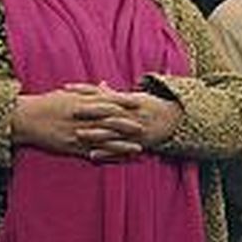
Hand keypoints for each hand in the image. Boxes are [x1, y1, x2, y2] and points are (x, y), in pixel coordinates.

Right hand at [11, 85, 147, 160]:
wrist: (25, 119)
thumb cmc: (47, 103)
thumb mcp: (68, 94)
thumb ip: (90, 91)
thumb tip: (105, 84)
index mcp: (81, 103)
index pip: (108, 103)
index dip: (125, 105)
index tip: (140, 105)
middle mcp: (82, 119)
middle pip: (110, 123)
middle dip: (129, 126)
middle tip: (146, 128)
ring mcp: (77, 134)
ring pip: (105, 141)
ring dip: (123, 146)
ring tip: (140, 149)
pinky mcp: (72, 148)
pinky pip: (93, 153)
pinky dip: (107, 157)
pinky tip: (120, 160)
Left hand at [65, 83, 181, 155]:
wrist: (175, 119)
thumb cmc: (152, 106)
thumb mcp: (135, 97)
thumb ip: (115, 94)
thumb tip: (101, 85)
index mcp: (126, 100)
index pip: (100, 93)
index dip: (84, 91)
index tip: (66, 89)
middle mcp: (129, 114)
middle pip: (106, 111)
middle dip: (88, 111)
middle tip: (70, 111)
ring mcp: (134, 128)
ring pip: (112, 131)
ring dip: (95, 133)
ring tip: (78, 134)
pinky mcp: (138, 142)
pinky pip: (120, 148)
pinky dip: (107, 153)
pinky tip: (92, 156)